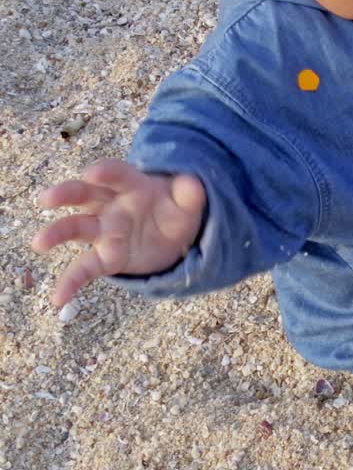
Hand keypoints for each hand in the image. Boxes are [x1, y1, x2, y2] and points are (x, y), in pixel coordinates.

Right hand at [31, 160, 205, 307]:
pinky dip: (70, 282)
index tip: (92, 173)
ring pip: (76, 228)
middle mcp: (112, 205)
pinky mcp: (106, 256)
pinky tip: (57, 298)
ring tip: (39, 243)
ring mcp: (105, 230)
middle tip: (48, 198)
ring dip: (57, 233)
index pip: (117, 174)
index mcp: (132, 185)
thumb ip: (191, 193)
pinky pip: (85, 268)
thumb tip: (193, 184)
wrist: (175, 234)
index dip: (106, 172)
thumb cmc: (175, 209)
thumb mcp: (189, 201)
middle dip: (66, 194)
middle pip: (84, 195)